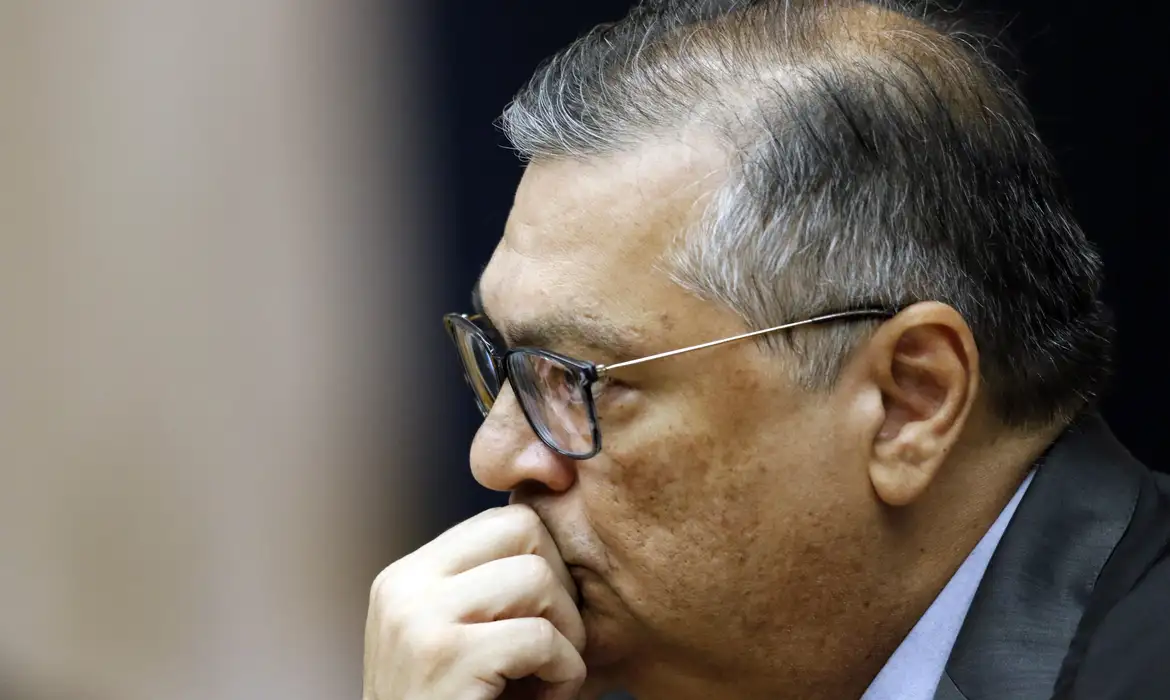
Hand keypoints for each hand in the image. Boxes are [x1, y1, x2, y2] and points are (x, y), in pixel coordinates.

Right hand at [363, 505, 586, 699]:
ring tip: (549, 675)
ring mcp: (419, 618)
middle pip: (524, 530)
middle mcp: (405, 586)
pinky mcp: (445, 657)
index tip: (552, 612)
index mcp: (408, 577)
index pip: (505, 519)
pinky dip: (565, 673)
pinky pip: (542, 637)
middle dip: (561, 586)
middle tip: (556, 643)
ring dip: (567, 633)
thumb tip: (561, 518)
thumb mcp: (458, 641)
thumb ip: (488, 592)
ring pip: (538, 577)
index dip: (548, 559)